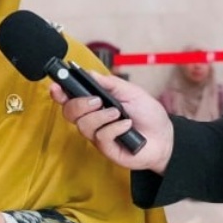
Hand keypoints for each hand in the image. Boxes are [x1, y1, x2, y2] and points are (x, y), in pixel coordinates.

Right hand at [49, 72, 173, 173]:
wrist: (166, 137)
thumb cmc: (147, 114)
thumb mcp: (130, 91)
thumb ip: (109, 83)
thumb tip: (89, 73)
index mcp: (94, 104)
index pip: (69, 98)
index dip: (59, 93)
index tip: (56, 86)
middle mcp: (92, 119)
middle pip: (69, 112)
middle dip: (79, 104)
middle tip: (97, 101)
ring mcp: (97, 135)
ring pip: (83, 125)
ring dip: (100, 116)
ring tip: (118, 113)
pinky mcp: (106, 149)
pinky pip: (100, 136)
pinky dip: (114, 128)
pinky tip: (127, 126)